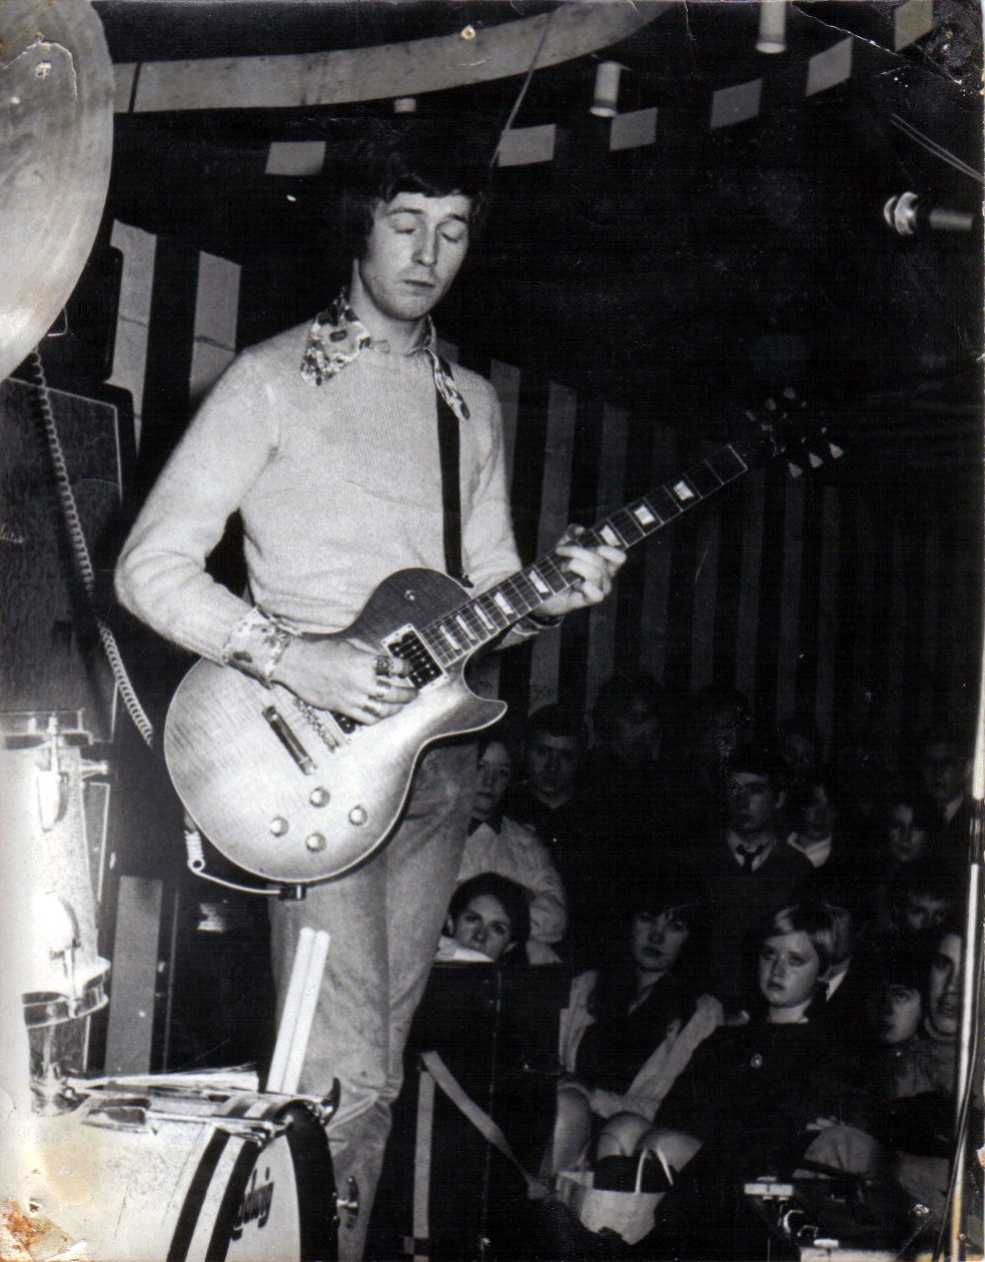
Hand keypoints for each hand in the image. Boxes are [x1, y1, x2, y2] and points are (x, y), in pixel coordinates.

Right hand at [273, 635, 415, 722]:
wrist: (297, 664)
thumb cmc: (321, 651)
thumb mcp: (350, 643)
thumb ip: (370, 651)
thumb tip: (386, 659)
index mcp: (365, 662)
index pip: (395, 666)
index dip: (406, 668)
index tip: (407, 669)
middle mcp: (362, 681)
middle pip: (394, 692)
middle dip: (408, 693)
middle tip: (413, 692)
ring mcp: (353, 697)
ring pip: (384, 709)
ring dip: (397, 708)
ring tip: (402, 705)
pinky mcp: (344, 708)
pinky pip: (367, 718)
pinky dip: (379, 717)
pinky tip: (383, 714)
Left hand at [534, 525, 625, 617]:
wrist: (543, 589)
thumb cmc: (557, 567)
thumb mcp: (564, 546)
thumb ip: (571, 534)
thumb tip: (580, 530)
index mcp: (604, 564)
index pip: (619, 557)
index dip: (606, 548)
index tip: (586, 543)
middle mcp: (605, 578)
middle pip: (599, 560)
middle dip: (576, 551)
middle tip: (560, 551)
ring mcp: (598, 590)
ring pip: (595, 573)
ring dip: (573, 565)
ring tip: (562, 568)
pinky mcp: (587, 601)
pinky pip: (595, 594)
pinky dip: (585, 587)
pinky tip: (574, 585)